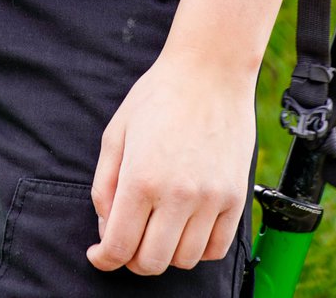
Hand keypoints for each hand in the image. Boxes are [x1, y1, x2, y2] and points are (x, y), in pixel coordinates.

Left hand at [88, 49, 254, 275]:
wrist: (209, 72)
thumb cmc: (158, 97)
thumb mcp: (116, 133)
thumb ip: (104, 184)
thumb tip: (105, 228)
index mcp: (141, 178)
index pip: (119, 245)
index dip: (104, 258)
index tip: (99, 256)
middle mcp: (178, 195)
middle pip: (151, 262)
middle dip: (131, 259)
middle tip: (126, 241)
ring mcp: (211, 199)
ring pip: (184, 260)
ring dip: (165, 254)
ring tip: (157, 229)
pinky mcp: (236, 199)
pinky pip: (216, 249)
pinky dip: (197, 249)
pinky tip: (185, 228)